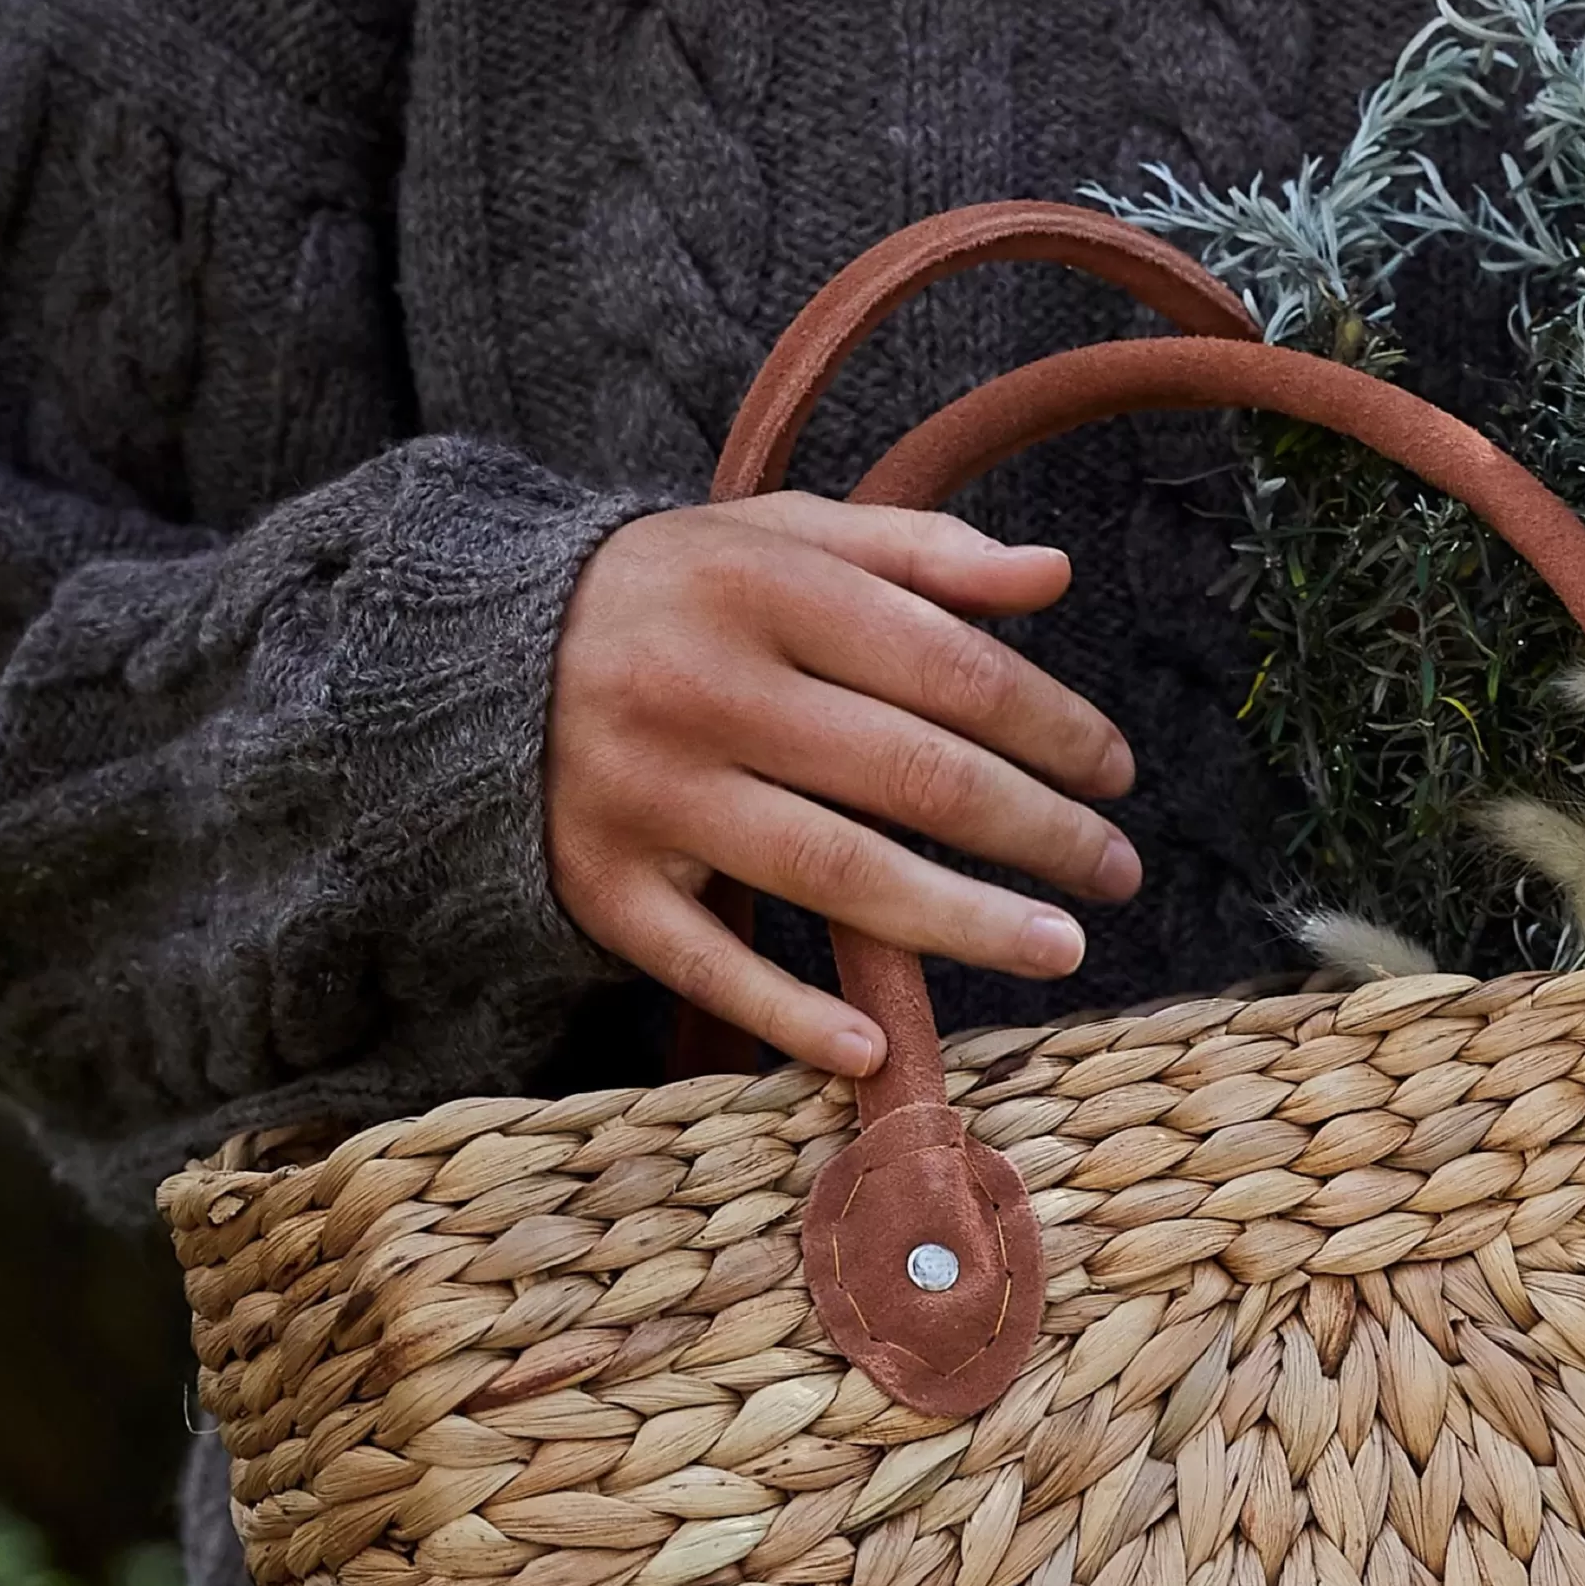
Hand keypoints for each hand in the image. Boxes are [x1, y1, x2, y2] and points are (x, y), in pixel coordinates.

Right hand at [547, 496, 1138, 1076]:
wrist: (467, 651)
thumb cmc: (673, 595)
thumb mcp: (783, 538)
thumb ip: (920, 554)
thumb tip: (1052, 575)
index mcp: (761, 587)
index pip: (947, 667)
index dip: (1051, 726)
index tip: (1116, 771)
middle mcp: (703, 688)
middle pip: (910, 776)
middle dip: (1038, 831)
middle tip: (1117, 871)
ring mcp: (648, 794)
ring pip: (833, 875)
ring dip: (963, 924)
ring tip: (1059, 948)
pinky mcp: (601, 883)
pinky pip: (707, 965)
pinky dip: (791, 1014)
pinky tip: (874, 1046)